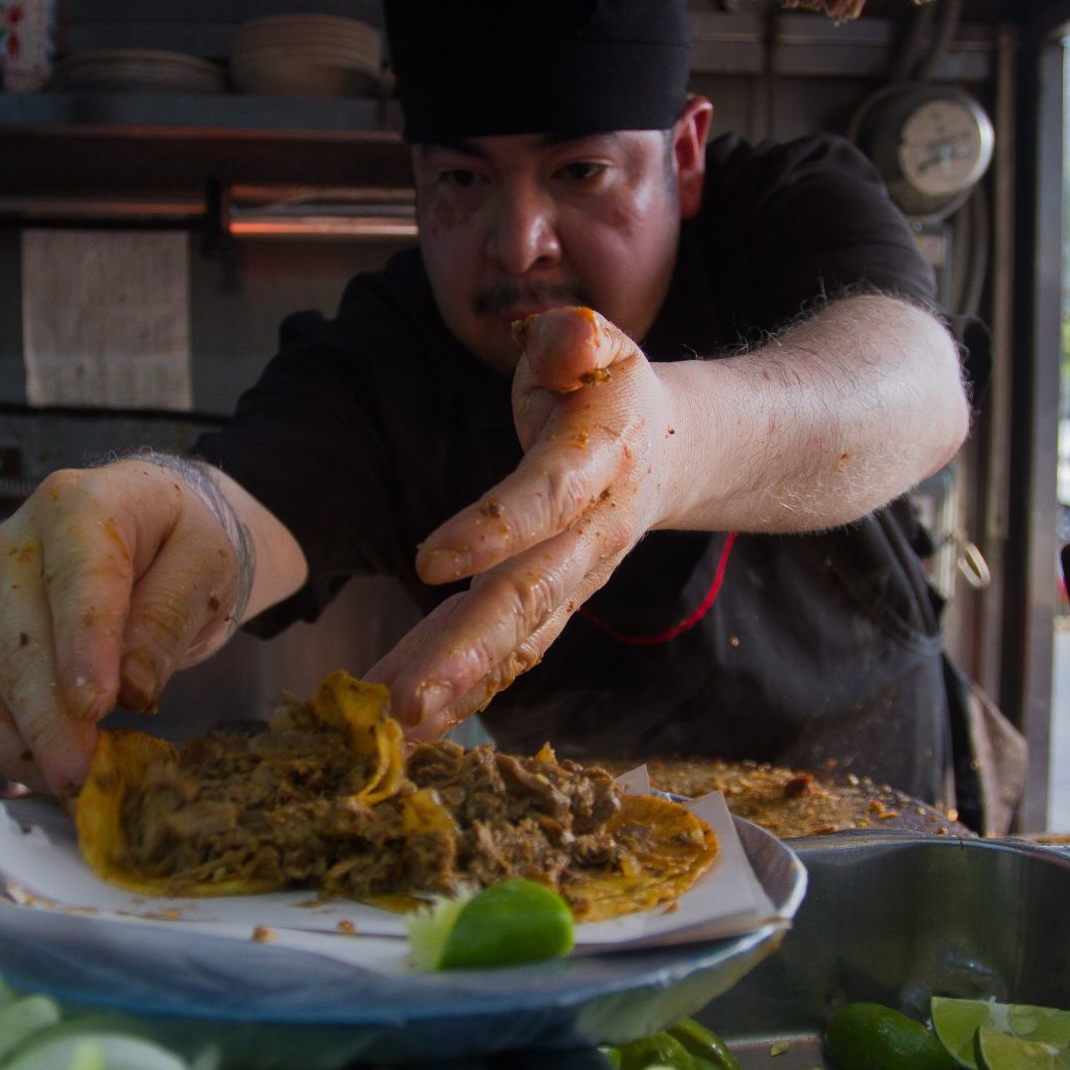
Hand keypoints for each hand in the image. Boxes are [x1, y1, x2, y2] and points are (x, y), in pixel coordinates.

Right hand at [0, 456, 250, 794]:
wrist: (152, 527)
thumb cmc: (180, 540)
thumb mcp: (204, 563)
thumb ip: (169, 615)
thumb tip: (134, 685)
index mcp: (77, 506)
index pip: (75, 582)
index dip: (82, 648)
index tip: (95, 707)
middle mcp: (15, 545)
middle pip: (19, 642)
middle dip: (49, 719)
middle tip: (85, 777)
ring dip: (22, 742)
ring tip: (75, 783)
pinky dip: (3, 745)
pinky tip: (49, 769)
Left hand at [367, 306, 685, 737]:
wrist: (674, 451)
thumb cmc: (610, 388)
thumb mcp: (601, 345)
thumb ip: (579, 342)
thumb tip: (565, 341)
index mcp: (599, 461)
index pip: (546, 498)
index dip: (493, 528)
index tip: (428, 560)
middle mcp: (592, 533)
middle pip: (529, 595)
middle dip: (465, 649)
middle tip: (404, 699)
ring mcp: (575, 579)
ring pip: (517, 637)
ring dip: (457, 683)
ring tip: (395, 724)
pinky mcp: (554, 605)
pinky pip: (510, 652)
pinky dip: (465, 691)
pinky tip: (415, 728)